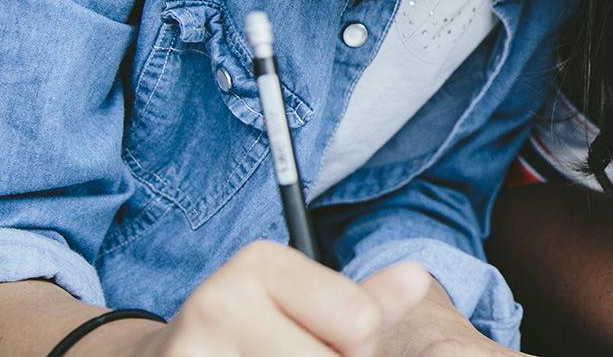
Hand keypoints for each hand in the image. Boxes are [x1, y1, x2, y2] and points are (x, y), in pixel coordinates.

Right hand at [117, 242, 431, 356]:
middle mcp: (219, 302)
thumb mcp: (303, 305)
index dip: (356, 348)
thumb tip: (417, 278)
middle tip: (290, 354)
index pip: (360, 323)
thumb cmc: (247, 335)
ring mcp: (195, 351)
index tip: (315, 341)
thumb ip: (362, 299)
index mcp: (261, 265)